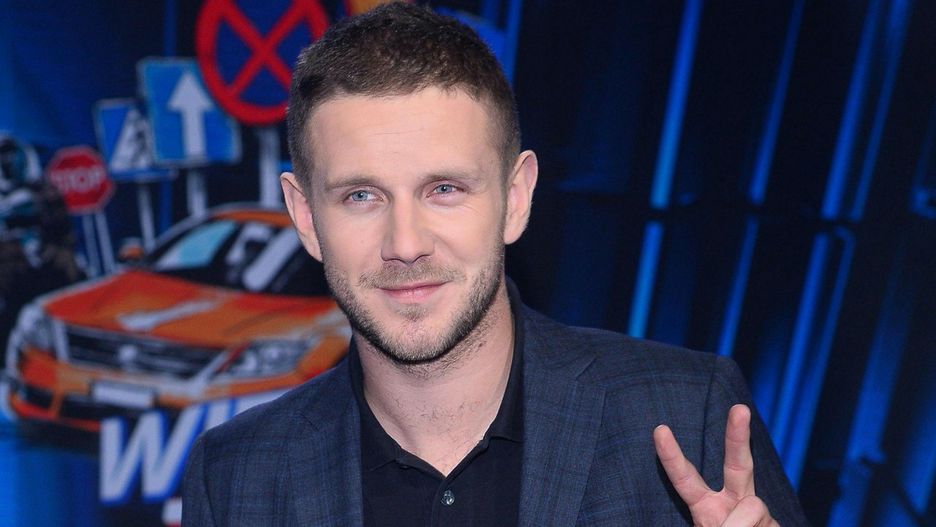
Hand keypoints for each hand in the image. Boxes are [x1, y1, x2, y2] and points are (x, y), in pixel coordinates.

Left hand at [653, 404, 777, 525]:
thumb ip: (712, 524)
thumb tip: (733, 519)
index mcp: (706, 506)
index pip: (685, 478)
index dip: (672, 456)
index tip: (659, 429)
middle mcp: (735, 502)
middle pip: (738, 463)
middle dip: (738, 435)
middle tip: (739, 408)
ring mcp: (759, 512)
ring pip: (751, 508)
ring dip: (738, 526)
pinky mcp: (775, 523)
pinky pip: (761, 522)